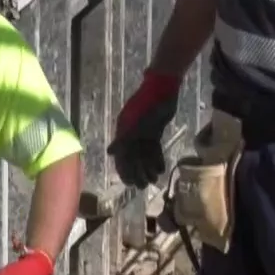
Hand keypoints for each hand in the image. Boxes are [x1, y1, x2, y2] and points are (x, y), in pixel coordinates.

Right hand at [107, 70, 182, 188]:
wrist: (163, 88)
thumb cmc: (147, 103)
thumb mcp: (135, 122)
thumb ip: (123, 138)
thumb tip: (110, 153)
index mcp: (123, 132)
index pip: (121, 155)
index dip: (124, 169)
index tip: (129, 183)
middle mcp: (131, 134)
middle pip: (133, 158)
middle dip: (137, 172)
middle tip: (143, 186)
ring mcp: (143, 133)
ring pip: (144, 155)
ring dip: (148, 168)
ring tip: (154, 180)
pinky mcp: (154, 132)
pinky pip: (154, 148)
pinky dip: (156, 158)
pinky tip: (160, 169)